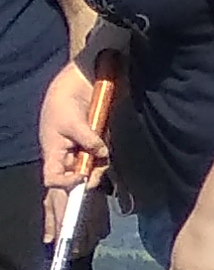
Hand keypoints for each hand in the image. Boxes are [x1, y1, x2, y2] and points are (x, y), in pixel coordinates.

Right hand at [38, 68, 109, 198]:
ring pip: (89, 169)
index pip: (53, 178)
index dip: (64, 183)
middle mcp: (65, 155)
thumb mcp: (74, 122)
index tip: (80, 177)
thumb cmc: (64, 103)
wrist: (74, 86)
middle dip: (83, 183)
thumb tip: (102, 153)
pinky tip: (104, 150)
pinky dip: (103, 157)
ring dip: (97, 169)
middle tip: (92, 183)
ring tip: (101, 158)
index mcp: (53, 152)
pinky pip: (99, 157)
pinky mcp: (93, 143)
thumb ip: (88, 140)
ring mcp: (80, 150)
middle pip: (73, 179)